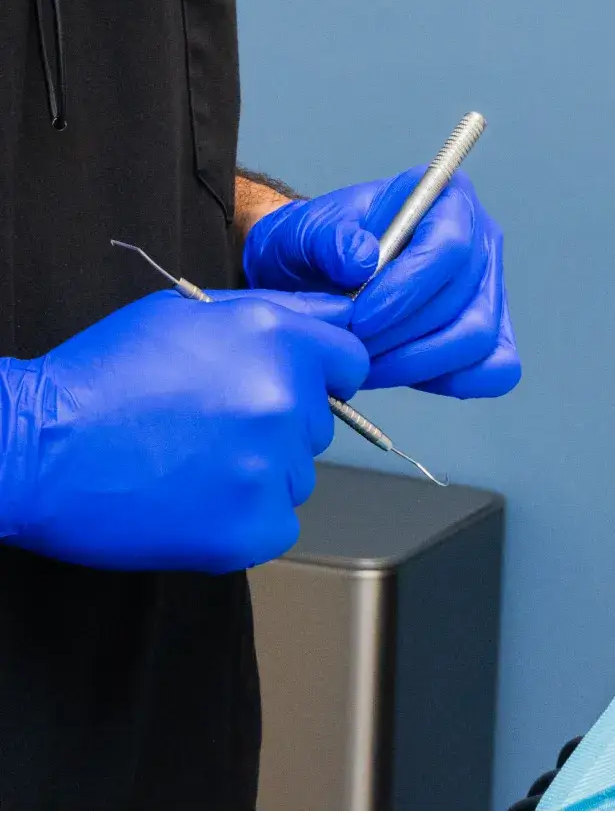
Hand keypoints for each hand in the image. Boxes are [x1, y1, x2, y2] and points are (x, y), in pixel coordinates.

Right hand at [0, 289, 367, 572]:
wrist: (35, 448)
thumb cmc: (102, 376)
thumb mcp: (188, 313)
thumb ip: (272, 312)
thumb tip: (337, 313)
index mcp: (278, 338)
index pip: (350, 361)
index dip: (321, 375)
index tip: (289, 387)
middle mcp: (284, 399)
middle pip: (319, 422)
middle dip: (279, 424)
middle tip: (211, 428)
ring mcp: (270, 467)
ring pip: (298, 474)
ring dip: (260, 473)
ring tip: (191, 463)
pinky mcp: (250, 529)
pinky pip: (279, 524)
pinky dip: (245, 521)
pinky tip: (194, 502)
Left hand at [242, 171, 519, 398]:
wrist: (312, 277)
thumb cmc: (315, 247)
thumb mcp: (303, 232)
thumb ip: (326, 239)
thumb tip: (362, 259)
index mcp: (448, 198)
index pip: (450, 245)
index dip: (408, 288)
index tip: (360, 317)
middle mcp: (481, 240)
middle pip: (463, 298)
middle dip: (401, 334)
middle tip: (350, 348)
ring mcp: (489, 288)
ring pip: (476, 337)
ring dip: (415, 362)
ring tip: (363, 362)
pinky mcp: (491, 335)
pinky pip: (493, 369)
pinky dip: (448, 380)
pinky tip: (399, 372)